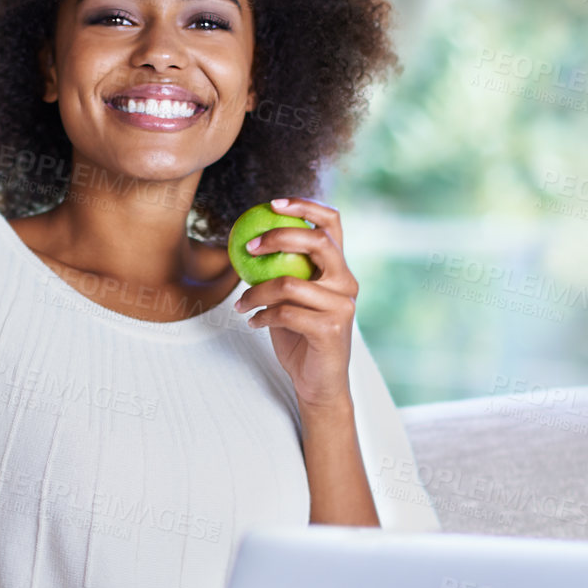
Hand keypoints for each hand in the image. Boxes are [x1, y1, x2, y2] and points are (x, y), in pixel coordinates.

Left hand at [231, 197, 357, 408]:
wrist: (317, 383)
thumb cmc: (300, 337)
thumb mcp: (291, 299)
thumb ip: (284, 271)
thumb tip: (248, 240)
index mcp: (338, 269)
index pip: (332, 224)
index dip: (305, 206)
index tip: (272, 204)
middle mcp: (346, 283)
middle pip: (317, 242)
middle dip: (278, 237)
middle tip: (248, 247)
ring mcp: (342, 306)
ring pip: (290, 283)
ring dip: (256, 292)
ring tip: (241, 303)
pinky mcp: (331, 329)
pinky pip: (286, 312)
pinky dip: (262, 316)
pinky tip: (252, 322)